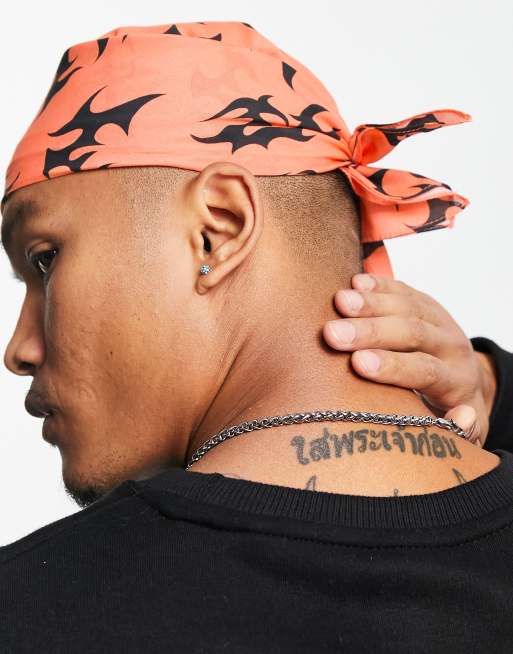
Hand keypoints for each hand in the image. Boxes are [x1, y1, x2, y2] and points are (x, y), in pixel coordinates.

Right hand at [322, 274, 496, 446]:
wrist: (462, 380)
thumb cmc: (448, 411)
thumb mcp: (462, 432)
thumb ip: (462, 430)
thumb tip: (462, 417)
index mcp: (456, 380)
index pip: (426, 370)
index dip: (393, 366)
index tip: (358, 364)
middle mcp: (451, 346)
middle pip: (413, 333)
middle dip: (371, 332)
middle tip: (334, 334)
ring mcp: (439, 320)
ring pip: (408, 306)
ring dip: (371, 303)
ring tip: (339, 302)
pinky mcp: (426, 304)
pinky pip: (404, 289)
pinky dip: (379, 285)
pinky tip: (355, 283)